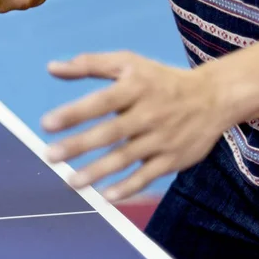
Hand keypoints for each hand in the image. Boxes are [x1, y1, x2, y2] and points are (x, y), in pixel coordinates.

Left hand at [41, 51, 230, 201]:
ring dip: (97, 172)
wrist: (212, 97)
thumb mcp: (128, 62)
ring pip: (125, 158)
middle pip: (110, 132)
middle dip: (79, 146)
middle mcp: (149, 113)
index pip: (101, 100)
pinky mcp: (173, 159)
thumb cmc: (159, 79)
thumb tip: (52, 68)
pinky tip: (105, 196)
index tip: (47, 124)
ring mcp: (162, 138)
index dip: (74, 113)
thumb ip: (89, 65)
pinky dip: (127, 188)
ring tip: (71, 181)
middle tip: (50, 156)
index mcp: (136, 86)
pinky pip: (146, 176)